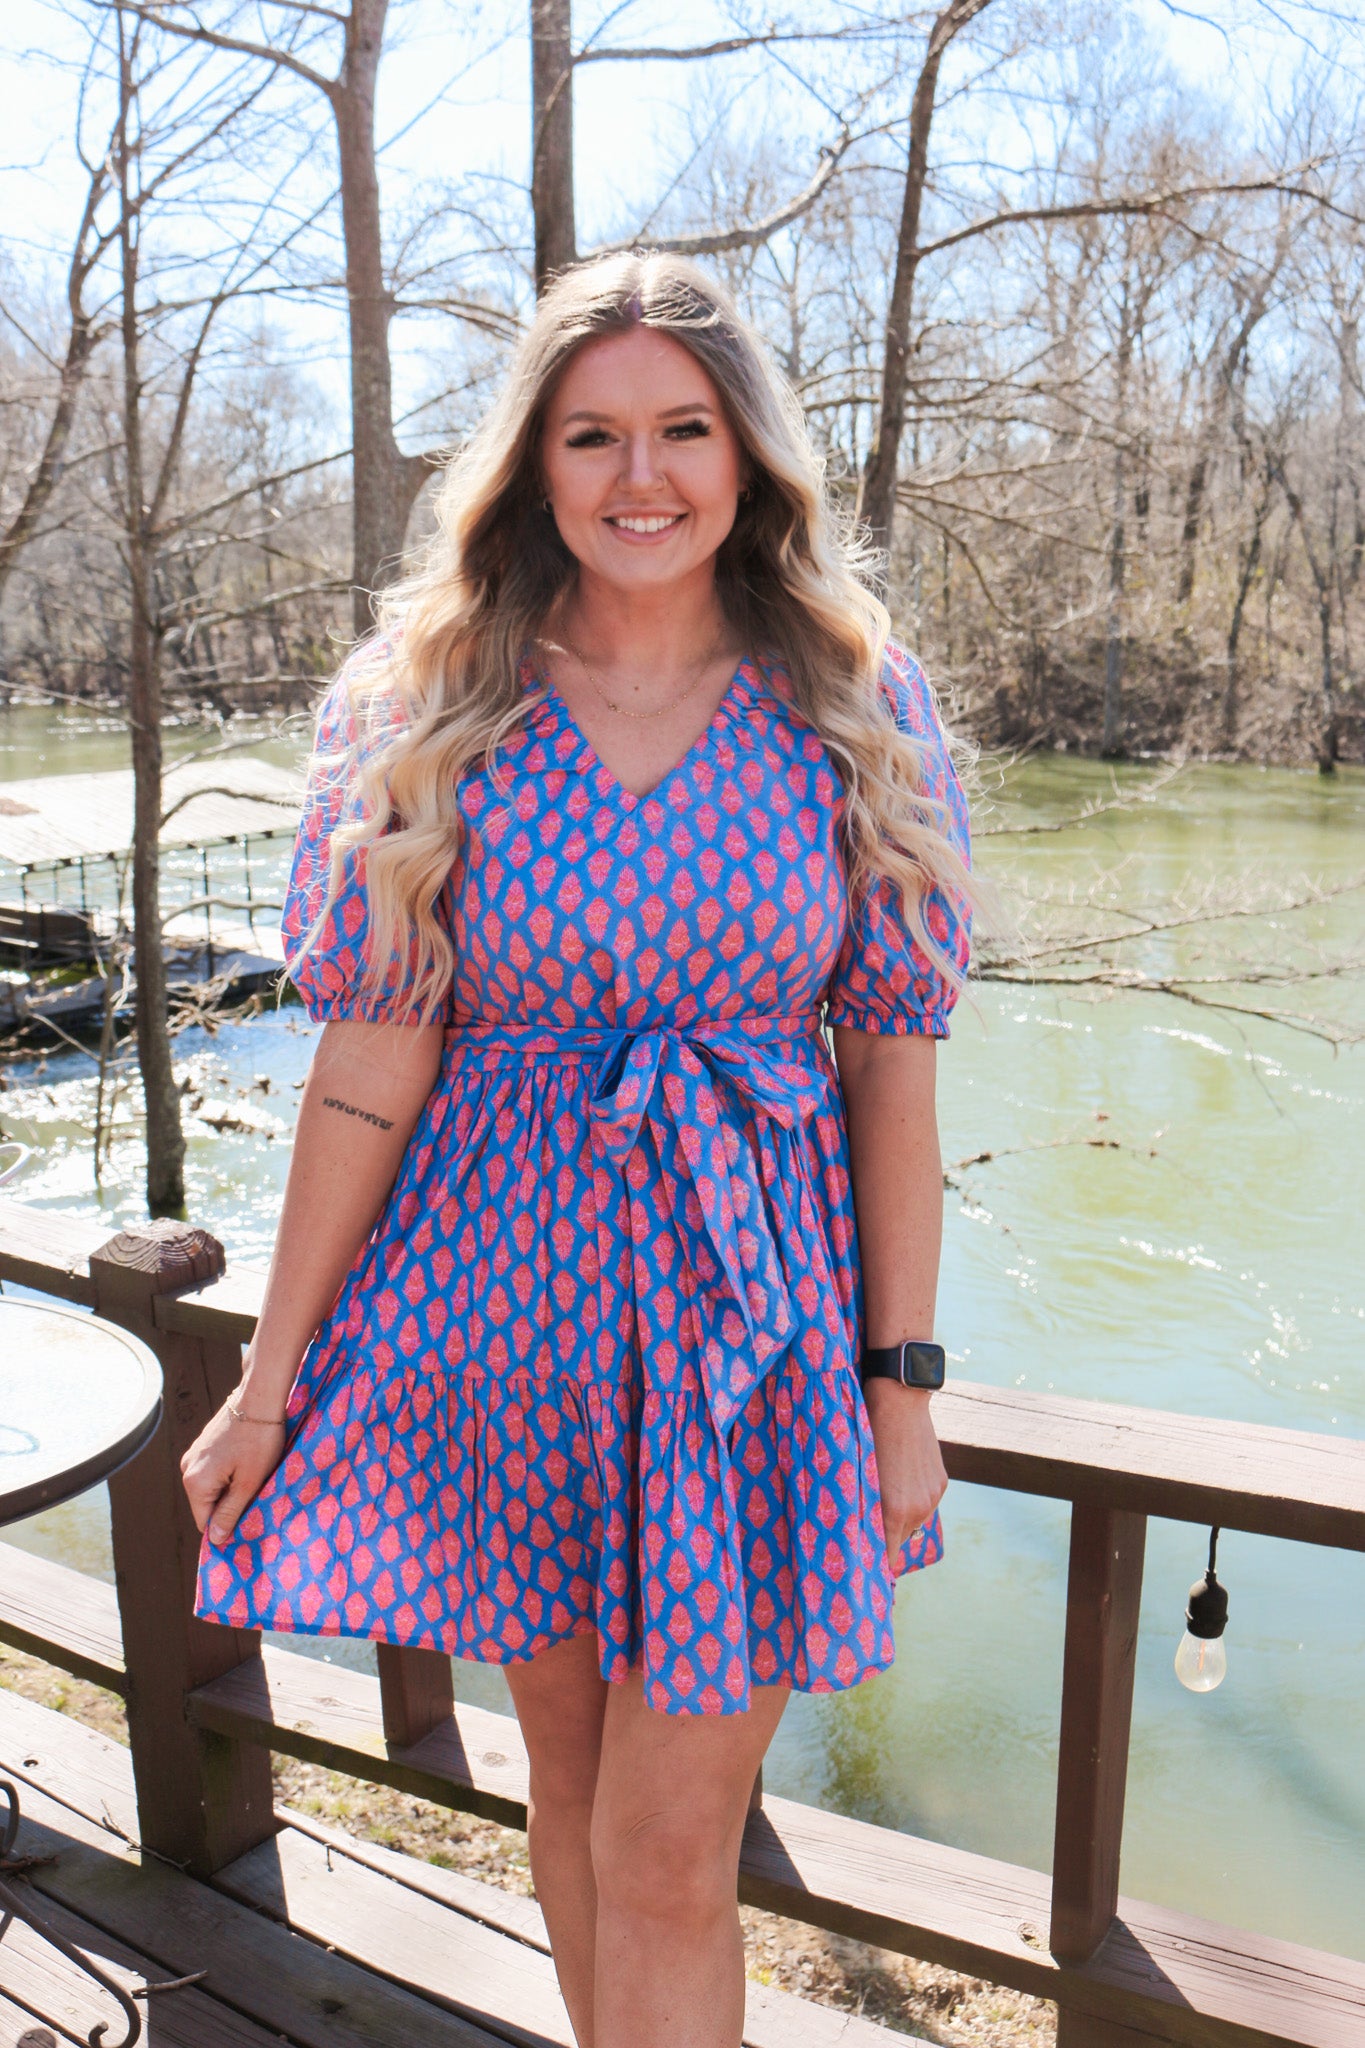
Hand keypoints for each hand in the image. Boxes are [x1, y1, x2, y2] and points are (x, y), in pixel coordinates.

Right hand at [181, 1400, 286, 1546]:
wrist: (259, 1396)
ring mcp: (194, 1454)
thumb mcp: (248, 1482)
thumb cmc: (258, 1440)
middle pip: (207, 1504)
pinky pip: (213, 1470)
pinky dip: (229, 1473)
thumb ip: (230, 1512)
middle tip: (256, 1496)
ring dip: (231, 1489)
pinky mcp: (203, 1444)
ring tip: (254, 1477)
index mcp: (195, 1482)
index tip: (249, 1520)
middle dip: (230, 1506)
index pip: (205, 1522)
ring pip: (211, 1487)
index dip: (226, 1526)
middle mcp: (187, 1468)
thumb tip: (215, 1539)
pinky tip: (248, 1463)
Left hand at [862, 1380, 947, 1569]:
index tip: (865, 1568)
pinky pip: (925, 1502)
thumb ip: (863, 1508)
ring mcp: (932, 1496)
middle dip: (885, 1537)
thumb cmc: (866, 1435)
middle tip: (867, 1528)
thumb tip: (860, 1531)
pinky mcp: (941, 1483)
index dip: (876, 1563)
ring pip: (914, 1521)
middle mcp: (917, 1510)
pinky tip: (900, 1480)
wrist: (899, 1402)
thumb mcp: (859, 1476)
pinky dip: (913, 1499)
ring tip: (884, 1496)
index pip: (888, 1555)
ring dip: (900, 1517)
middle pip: (900, 1540)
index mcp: (894, 1512)